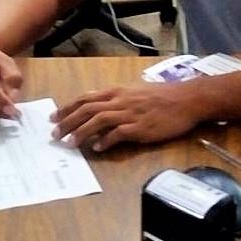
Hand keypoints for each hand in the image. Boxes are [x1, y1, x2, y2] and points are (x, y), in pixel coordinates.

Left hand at [51, 81, 202, 150]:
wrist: (186, 99)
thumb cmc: (160, 96)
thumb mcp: (133, 92)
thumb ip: (113, 99)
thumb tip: (95, 109)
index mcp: (116, 92)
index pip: (84, 99)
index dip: (67, 108)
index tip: (53, 118)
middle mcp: (119, 101)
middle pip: (86, 109)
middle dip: (67, 122)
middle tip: (55, 135)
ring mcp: (130, 114)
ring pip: (98, 120)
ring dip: (82, 132)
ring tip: (70, 143)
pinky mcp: (141, 127)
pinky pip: (119, 134)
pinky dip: (106, 141)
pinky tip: (98, 148)